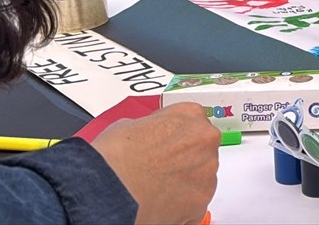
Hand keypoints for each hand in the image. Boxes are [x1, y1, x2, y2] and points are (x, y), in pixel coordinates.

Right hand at [91, 102, 219, 224]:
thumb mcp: (130, 124)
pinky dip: (180, 203)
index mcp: (191, 116)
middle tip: (159, 167)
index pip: (192, 122)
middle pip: (200, 150)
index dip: (175, 135)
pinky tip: (159, 200)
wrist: (111, 188)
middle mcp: (205, 142)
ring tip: (156, 185)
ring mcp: (207, 174)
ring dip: (183, 181)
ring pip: (199, 178)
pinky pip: (194, 203)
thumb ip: (152, 127)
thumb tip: (148, 135)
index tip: (166, 143)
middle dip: (183, 159)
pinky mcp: (201, 203)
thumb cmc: (116, 156)